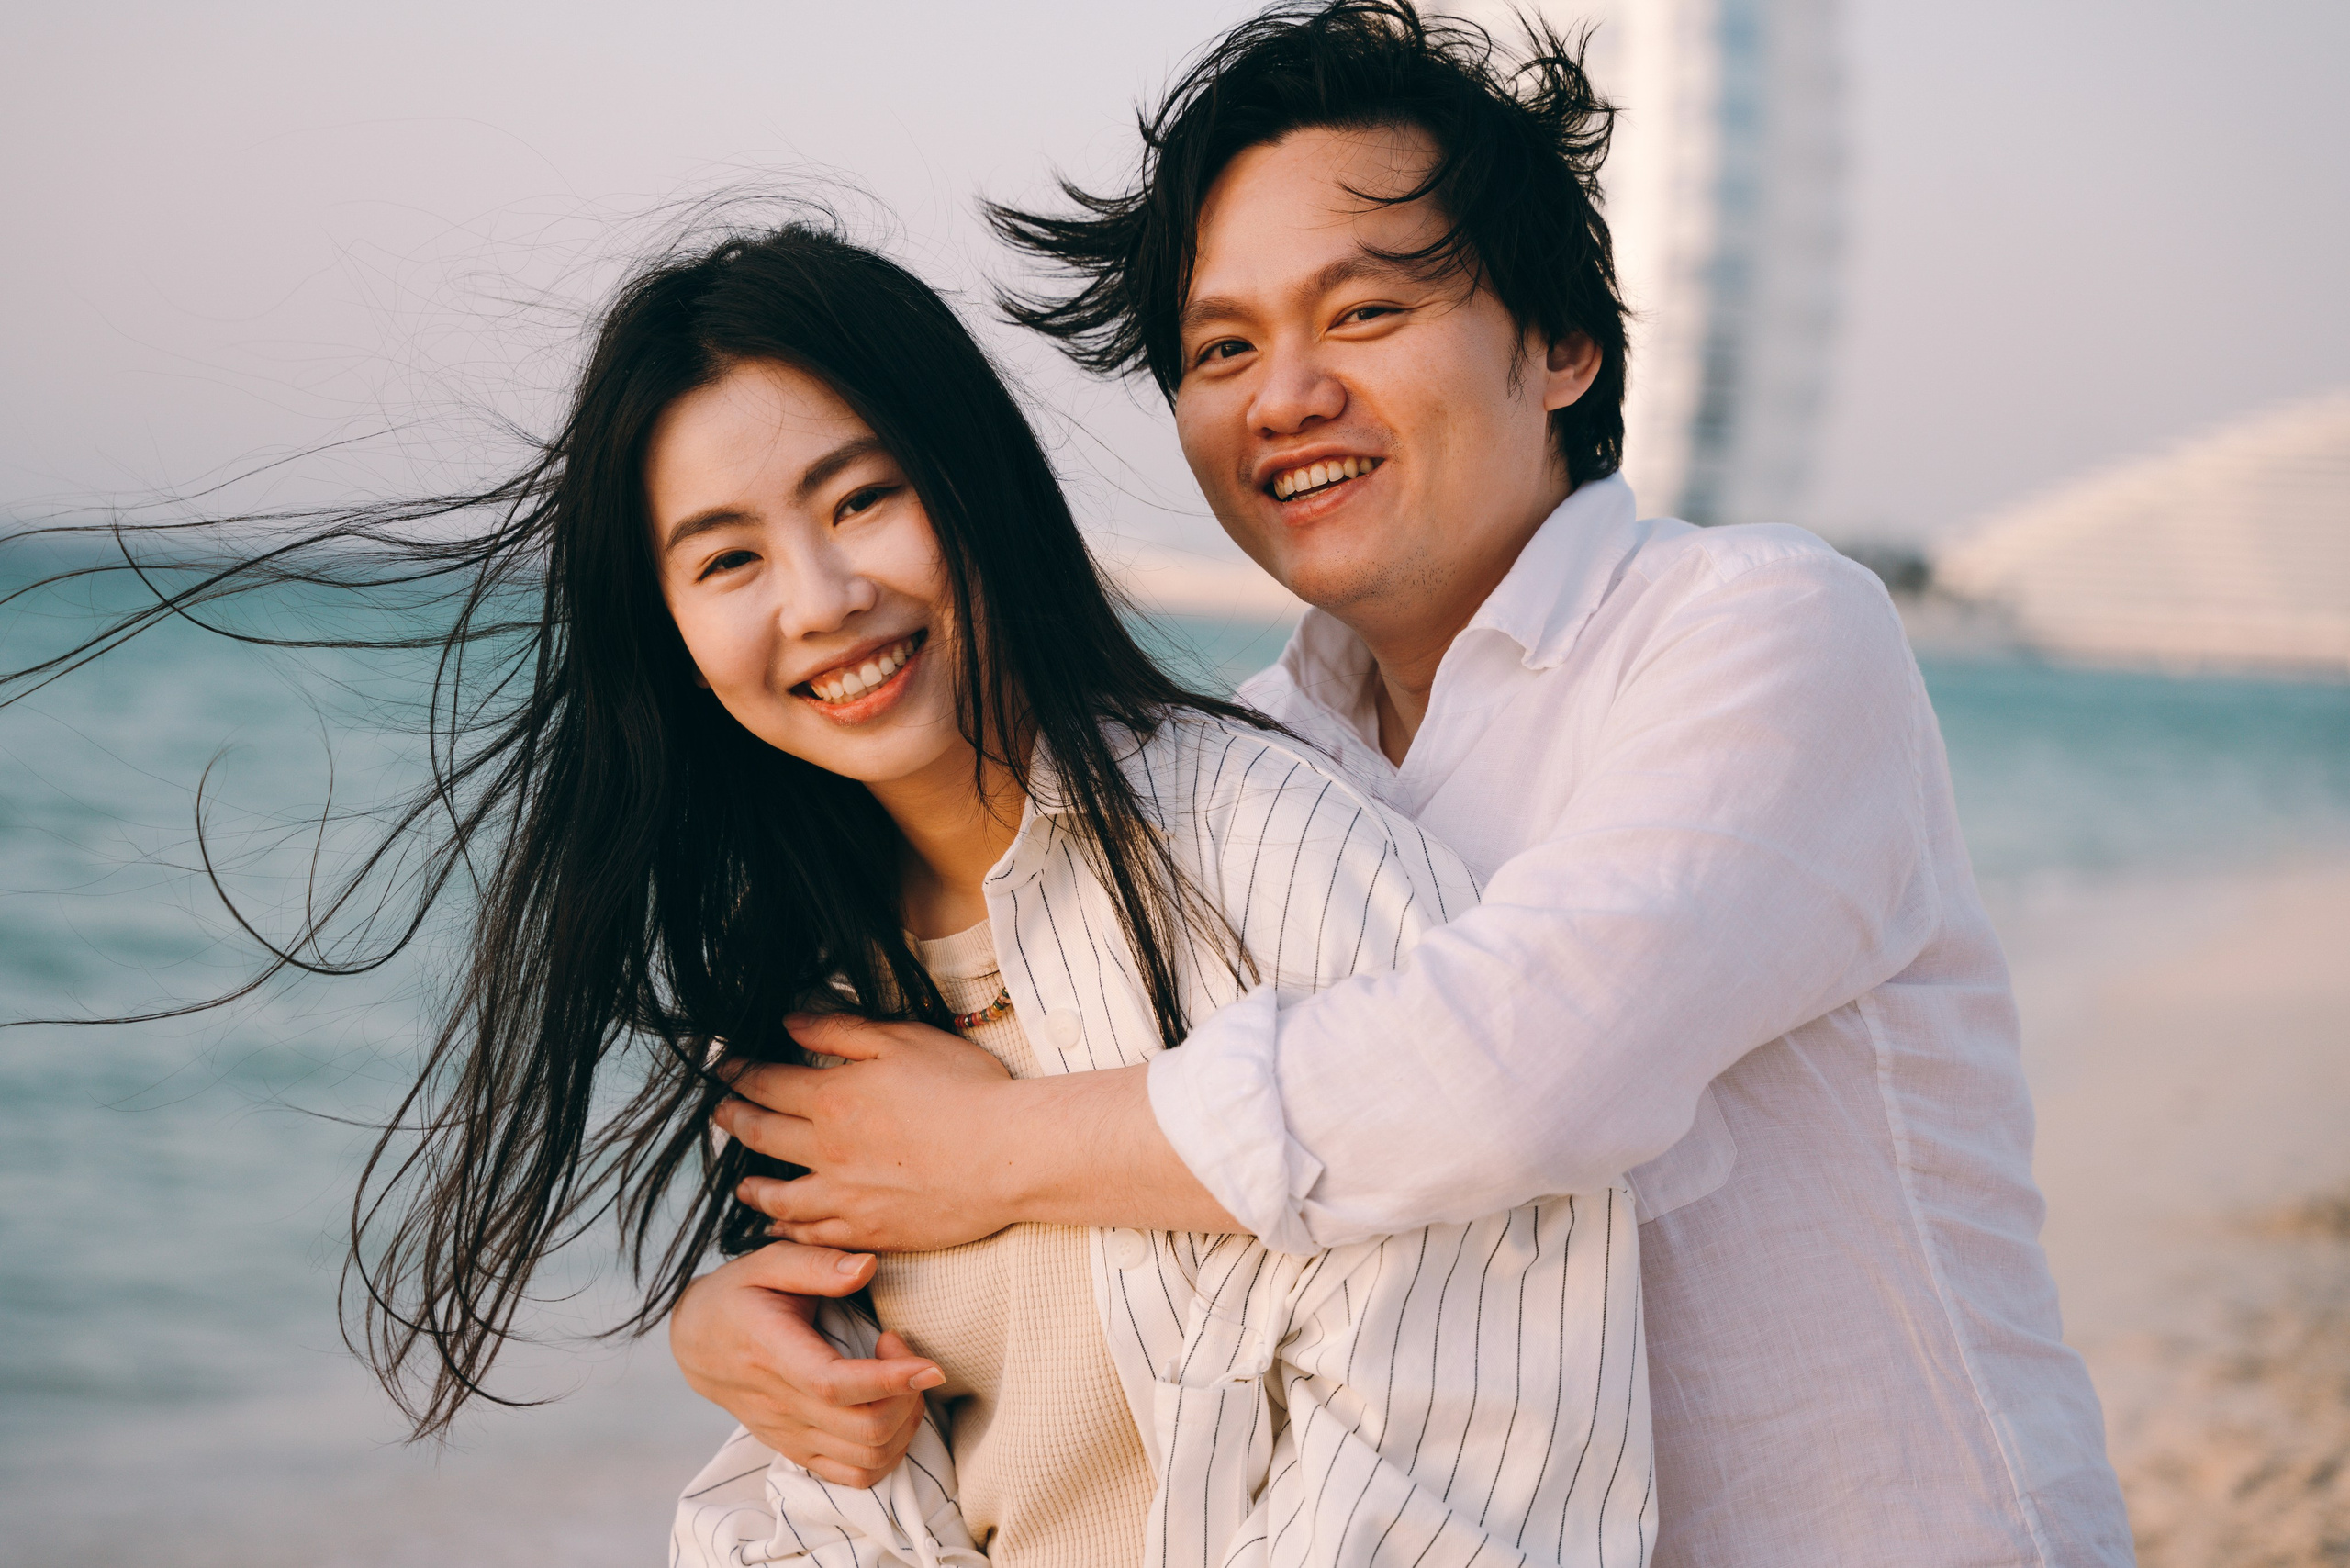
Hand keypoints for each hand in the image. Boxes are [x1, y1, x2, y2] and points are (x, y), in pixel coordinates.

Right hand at [667, 1240, 942, 1486]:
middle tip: (906, 1354)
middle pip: (863, 1429)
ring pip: (867, 1460)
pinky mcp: (798, 1450)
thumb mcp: (769, 1263)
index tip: (930, 1366)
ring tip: (903, 1382)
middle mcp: (781, 1406)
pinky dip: (889, 1452)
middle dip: (908, 1397)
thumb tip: (867, 1266)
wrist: (698, 1342)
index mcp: (773, 1355)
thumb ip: (817, 1263)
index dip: (889, 1381)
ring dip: (905, 1425)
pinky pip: (854, 1477)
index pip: (833, 1385)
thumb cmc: (740, 1294)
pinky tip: (892, 1411)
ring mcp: (790, 1435)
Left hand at [717, 1013, 1021, 1252]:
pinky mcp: (868, 1230)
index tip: (724, 1067)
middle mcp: (827, 1150)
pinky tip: (781, 1226)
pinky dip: (787, 1230)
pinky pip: (812, 1235)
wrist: (1008, 1155)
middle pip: (762, 1135)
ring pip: (778, 1195)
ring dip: (752, 1186)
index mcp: (833, 1097)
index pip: (767, 1082)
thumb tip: (791, 1022)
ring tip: (742, 1183)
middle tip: (720, 1113)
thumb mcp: (904, 1039)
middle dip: (734, 1119)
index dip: (739, 1073)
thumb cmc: (965, 1091)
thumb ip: (841, 1030)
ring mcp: (845, 1197)